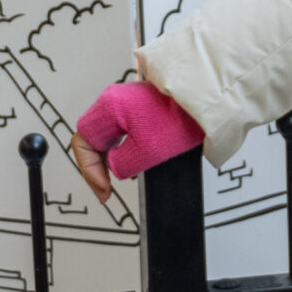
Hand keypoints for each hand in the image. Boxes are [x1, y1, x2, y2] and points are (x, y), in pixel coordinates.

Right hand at [71, 82, 204, 202]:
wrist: (208, 101)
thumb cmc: (182, 118)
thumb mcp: (146, 151)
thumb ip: (121, 164)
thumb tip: (115, 167)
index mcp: (109, 107)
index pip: (83, 141)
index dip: (89, 169)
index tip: (104, 188)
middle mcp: (113, 101)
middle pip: (92, 138)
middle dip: (96, 166)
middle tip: (106, 190)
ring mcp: (125, 103)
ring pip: (105, 136)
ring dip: (107, 159)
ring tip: (115, 179)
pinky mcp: (138, 108)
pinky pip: (119, 131)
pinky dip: (120, 149)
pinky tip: (128, 162)